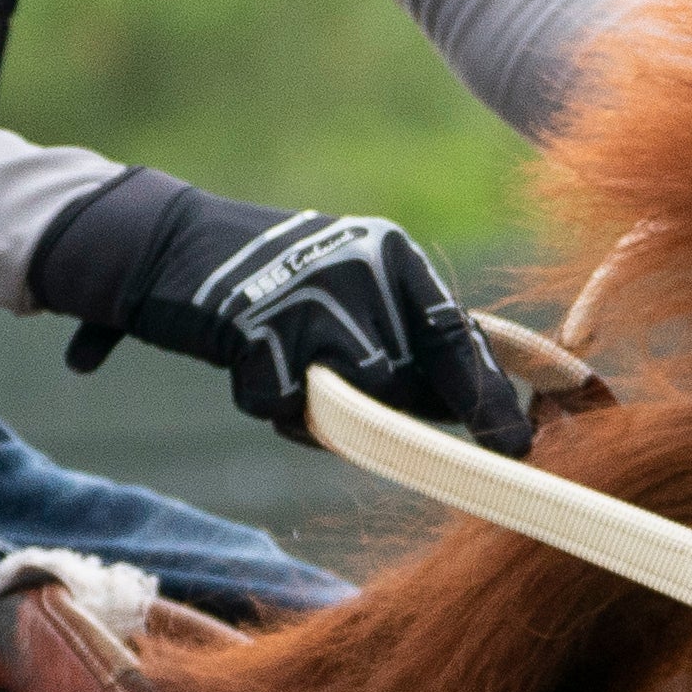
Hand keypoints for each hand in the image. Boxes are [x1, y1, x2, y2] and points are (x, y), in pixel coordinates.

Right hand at [30, 170, 535, 457]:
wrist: (171, 245)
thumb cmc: (275, 286)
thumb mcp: (352, 294)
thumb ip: (406, 349)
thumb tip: (471, 415)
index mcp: (392, 255)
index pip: (455, 336)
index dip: (487, 396)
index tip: (519, 445)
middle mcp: (360, 266)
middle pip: (396, 382)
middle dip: (368, 404)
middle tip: (317, 379)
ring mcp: (307, 293)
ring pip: (343, 396)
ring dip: (313, 406)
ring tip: (280, 367)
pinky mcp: (255, 324)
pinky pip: (283, 404)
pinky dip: (264, 399)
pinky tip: (246, 362)